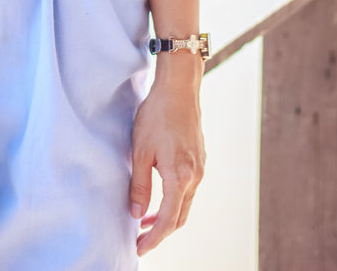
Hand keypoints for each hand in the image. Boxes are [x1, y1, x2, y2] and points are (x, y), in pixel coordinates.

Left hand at [129, 72, 205, 255]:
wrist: (179, 89)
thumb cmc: (156, 116)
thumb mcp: (140, 151)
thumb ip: (140, 185)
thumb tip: (136, 214)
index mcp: (180, 177)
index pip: (168, 220)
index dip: (154, 238)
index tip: (139, 249)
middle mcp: (195, 177)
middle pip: (180, 218)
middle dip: (161, 232)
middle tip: (141, 240)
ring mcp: (200, 168)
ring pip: (185, 204)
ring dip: (167, 216)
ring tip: (145, 221)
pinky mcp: (199, 160)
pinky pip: (188, 190)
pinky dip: (174, 201)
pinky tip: (160, 197)